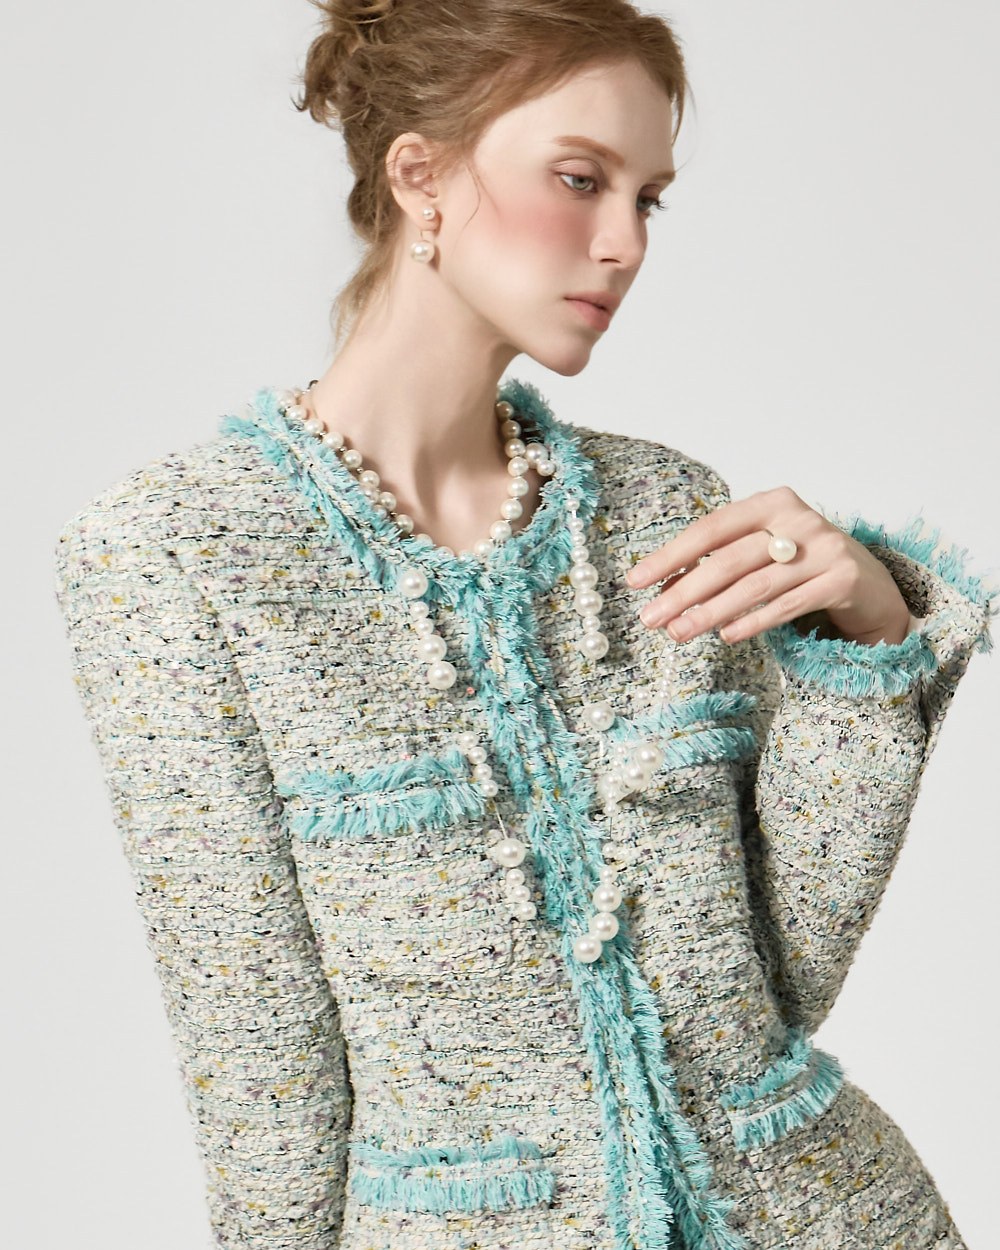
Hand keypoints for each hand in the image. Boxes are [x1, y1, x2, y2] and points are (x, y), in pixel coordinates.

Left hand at [625, 486, 910, 646]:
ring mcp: (825, 549)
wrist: (874, 588)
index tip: (636, 581)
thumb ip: (718, 567)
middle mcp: (800, 520)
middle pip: (729, 559)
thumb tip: (663, 591)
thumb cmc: (805, 569)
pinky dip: (754, 621)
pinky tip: (727, 636)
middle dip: (684, 591)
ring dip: (711, 613)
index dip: (671, 555)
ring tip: (679, 634)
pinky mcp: (844, 580)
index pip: (711, 528)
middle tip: (650, 618)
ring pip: (755, 585)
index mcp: (772, 503)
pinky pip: (788, 605)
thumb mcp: (761, 558)